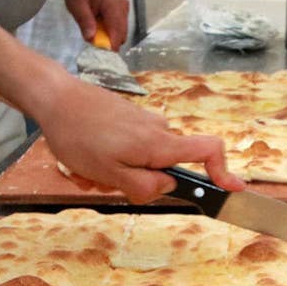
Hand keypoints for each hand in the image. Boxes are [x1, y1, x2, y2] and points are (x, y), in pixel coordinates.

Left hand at [36, 76, 243, 203]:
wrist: (55, 98)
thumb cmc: (78, 136)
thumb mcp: (110, 174)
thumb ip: (144, 186)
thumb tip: (168, 187)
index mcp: (159, 144)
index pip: (208, 151)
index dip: (224, 171)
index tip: (231, 188)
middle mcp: (158, 130)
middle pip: (167, 167)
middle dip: (140, 183)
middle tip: (105, 183)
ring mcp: (144, 123)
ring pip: (143, 161)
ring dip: (118, 173)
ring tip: (88, 170)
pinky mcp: (129, 120)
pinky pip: (129, 150)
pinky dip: (110, 160)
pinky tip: (85, 158)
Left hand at [61, 0, 129, 47]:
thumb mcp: (76, 4)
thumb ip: (85, 21)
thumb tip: (91, 38)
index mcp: (113, 4)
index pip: (117, 32)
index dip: (110, 45)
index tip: (100, 53)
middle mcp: (123, 7)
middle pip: (121, 35)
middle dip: (109, 42)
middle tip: (93, 40)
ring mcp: (125, 8)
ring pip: (121, 32)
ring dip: (109, 36)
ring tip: (95, 30)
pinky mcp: (123, 10)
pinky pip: (119, 26)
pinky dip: (110, 30)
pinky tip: (99, 25)